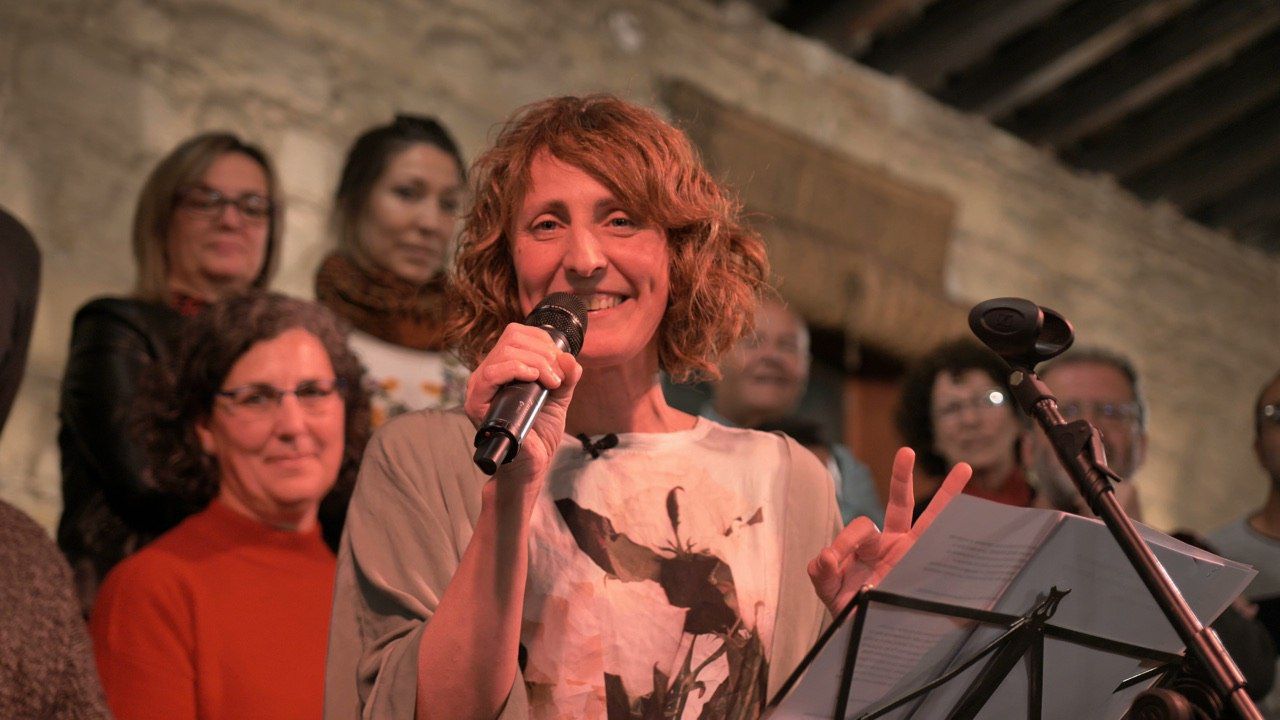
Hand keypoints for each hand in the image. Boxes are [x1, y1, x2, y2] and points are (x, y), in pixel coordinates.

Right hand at [464, 323, 582, 485]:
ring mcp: (480, 388)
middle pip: (512, 338)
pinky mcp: (476, 404)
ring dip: (536, 362)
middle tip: (557, 377)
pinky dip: (516, 370)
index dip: (542, 340)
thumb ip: (566, 376)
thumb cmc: (539, 433)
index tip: (559, 361)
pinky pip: (490, 374)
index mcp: (504, 367)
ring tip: (551, 383)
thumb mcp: (559, 398)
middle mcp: (489, 373)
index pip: (516, 333)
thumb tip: (569, 357)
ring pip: (504, 352)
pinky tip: (534, 379)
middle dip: (543, 352)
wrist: (531, 464)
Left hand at [808, 447, 971, 615]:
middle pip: (899, 504)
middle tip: (906, 452)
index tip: (832, 560)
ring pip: (931, 520)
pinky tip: (978, 519)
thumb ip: (821, 574)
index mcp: (867, 546)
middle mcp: (892, 544)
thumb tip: (825, 555)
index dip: (845, 539)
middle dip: (901, 477)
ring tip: (964, 468)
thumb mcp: (830, 592)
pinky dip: (959, 536)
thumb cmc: (850, 611)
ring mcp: (912, 555)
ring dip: (948, 495)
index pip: (861, 527)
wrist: (867, 636)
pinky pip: (943, 551)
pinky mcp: (926, 570)